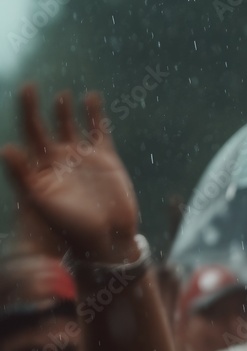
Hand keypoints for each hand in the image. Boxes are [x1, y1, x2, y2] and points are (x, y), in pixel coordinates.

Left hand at [1, 85, 138, 262]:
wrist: (107, 238)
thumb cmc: (70, 226)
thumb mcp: (41, 201)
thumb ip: (23, 174)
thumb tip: (6, 148)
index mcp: (42, 165)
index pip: (30, 131)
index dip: (26, 110)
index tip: (26, 89)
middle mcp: (60, 158)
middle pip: (46, 125)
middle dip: (37, 107)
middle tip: (30, 87)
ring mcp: (83, 157)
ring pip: (71, 126)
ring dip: (65, 110)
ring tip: (62, 95)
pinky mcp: (106, 159)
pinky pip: (99, 131)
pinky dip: (96, 114)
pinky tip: (92, 97)